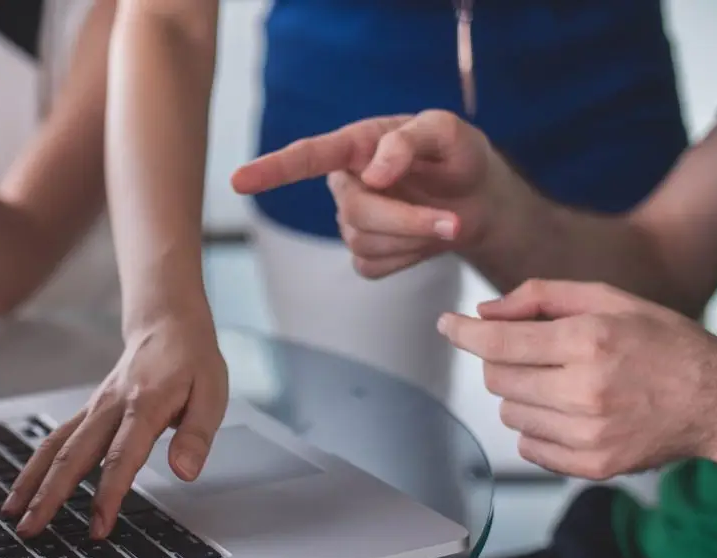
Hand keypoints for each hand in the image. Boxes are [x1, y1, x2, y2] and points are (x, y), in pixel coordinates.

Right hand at [2, 314, 228, 538]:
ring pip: (56, 446)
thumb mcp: (212, 393)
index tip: (98, 527)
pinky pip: (56, 438)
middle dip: (50, 496)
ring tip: (12, 514)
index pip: (121, 456)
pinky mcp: (89, 411)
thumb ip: (196, 435)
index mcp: (145, 405)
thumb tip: (185, 472)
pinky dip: (36, 465)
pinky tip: (24, 488)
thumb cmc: (191, 360)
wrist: (167, 322)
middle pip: (74, 455)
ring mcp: (95, 408)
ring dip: (32, 482)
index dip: (108, 494)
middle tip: (32, 530)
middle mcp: (111, 407)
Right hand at [232, 111, 512, 278]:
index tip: (238, 181)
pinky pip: (374, 266)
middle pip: (355, 212)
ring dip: (415, 238)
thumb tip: (373, 174)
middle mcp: (346, 183)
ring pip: (365, 243)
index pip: (306, 157)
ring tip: (447, 221)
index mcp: (355, 145)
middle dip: (407, 221)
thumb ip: (408, 141)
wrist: (479, 199)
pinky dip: (409, 258)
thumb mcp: (447, 132)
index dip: (271, 170)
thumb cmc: (458, 156)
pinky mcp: (365, 254)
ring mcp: (352, 222)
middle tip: (453, 222)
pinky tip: (424, 240)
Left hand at [438, 279, 716, 478]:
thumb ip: (540, 297)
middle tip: (534, 353)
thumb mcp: (608, 299)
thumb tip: (484, 313)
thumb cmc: (662, 343)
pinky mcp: (593, 466)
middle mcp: (586, 390)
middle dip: (503, 360)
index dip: (463, 333)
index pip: (498, 342)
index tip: (447, 325)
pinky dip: (537, 429)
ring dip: (521, 395)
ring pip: (509, 413)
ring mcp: (589, 434)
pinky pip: (529, 447)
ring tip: (562, 383)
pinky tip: (568, 412)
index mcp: (588, 342)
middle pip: (497, 378)